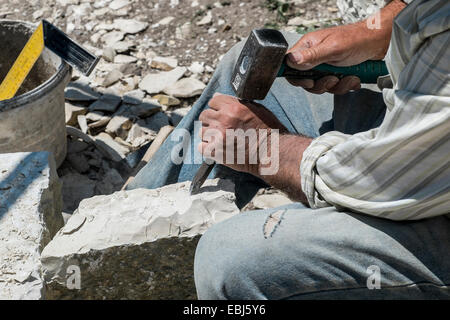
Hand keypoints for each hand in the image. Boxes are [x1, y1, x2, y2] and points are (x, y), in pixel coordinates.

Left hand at [198, 93, 286, 174]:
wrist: (271, 152)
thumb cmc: (268, 130)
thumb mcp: (256, 109)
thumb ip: (236, 102)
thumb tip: (217, 96)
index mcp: (233, 108)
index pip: (213, 101)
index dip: (217, 107)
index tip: (221, 113)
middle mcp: (224, 120)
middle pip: (204, 115)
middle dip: (211, 120)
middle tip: (219, 127)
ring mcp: (218, 137)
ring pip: (202, 131)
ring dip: (209, 134)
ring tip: (219, 138)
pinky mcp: (216, 152)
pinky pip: (201, 146)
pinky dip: (206, 147)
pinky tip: (216, 148)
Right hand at [286, 0, 405, 93]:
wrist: (381, 43)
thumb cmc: (357, 40)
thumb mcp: (333, 48)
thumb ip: (311, 56)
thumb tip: (291, 60)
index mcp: (308, 47)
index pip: (290, 66)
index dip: (297, 78)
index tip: (309, 82)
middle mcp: (314, 57)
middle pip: (306, 81)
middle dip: (322, 85)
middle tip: (333, 78)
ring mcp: (325, 66)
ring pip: (322, 87)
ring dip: (337, 85)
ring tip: (349, 77)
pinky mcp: (337, 73)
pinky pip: (334, 88)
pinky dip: (345, 85)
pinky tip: (354, 78)